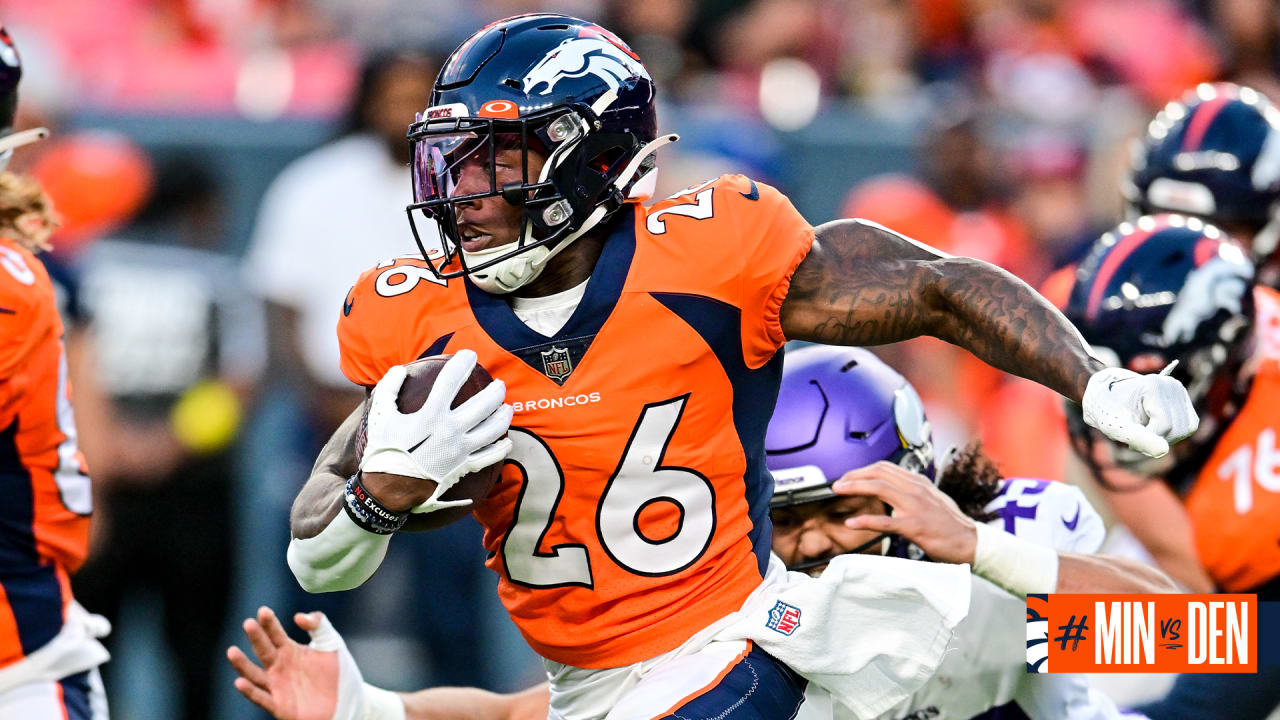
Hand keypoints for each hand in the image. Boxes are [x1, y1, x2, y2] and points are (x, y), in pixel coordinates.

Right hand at [226, 607, 341, 719]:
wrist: (348, 703)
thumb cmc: (338, 673)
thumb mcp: (331, 644)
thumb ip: (318, 624)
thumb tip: (298, 616)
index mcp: (289, 650)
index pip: (275, 634)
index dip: (269, 623)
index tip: (263, 611)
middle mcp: (279, 667)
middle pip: (263, 650)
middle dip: (256, 637)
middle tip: (248, 623)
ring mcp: (277, 686)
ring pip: (255, 674)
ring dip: (242, 664)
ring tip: (232, 651)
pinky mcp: (279, 706)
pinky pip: (261, 698)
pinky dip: (250, 691)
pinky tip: (240, 682)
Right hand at [362, 350, 512, 512]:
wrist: (389, 490)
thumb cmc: (384, 450)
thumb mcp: (379, 415)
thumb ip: (389, 388)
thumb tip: (400, 369)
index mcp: (431, 415)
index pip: (452, 380)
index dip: (463, 362)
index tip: (470, 355)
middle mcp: (451, 431)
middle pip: (485, 404)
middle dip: (496, 390)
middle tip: (499, 384)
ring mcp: (461, 450)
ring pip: (494, 429)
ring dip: (504, 416)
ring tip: (508, 408)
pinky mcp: (464, 467)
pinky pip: (491, 456)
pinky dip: (502, 447)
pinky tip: (506, 441)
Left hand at [831, 461, 977, 564]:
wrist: (972, 542)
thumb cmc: (951, 524)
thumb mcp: (932, 499)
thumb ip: (912, 492)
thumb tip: (893, 489)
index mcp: (919, 483)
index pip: (886, 468)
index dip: (863, 470)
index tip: (849, 477)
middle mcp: (916, 489)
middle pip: (879, 473)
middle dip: (854, 475)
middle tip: (837, 483)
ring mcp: (915, 507)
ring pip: (879, 488)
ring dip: (855, 487)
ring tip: (838, 490)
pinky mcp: (915, 526)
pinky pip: (885, 522)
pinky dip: (865, 521)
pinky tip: (852, 523)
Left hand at [1081, 366, 1197, 457]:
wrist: (1107, 396)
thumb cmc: (1108, 411)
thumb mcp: (1115, 427)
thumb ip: (1137, 438)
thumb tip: (1164, 451)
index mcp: (1153, 385)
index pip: (1164, 426)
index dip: (1147, 437)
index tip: (1127, 433)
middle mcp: (1170, 384)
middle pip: (1177, 429)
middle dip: (1156, 438)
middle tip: (1135, 433)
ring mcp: (1179, 390)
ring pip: (1186, 429)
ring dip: (1164, 437)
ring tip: (1144, 430)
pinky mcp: (1184, 399)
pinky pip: (1189, 426)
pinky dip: (1173, 433)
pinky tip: (1155, 427)